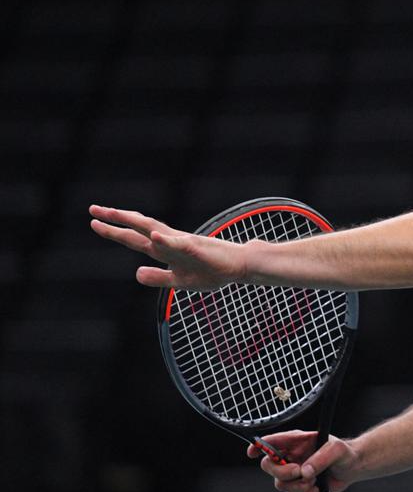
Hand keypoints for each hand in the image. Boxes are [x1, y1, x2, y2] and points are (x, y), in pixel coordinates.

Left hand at [88, 204, 249, 289]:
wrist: (240, 267)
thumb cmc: (213, 271)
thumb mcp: (179, 281)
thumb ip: (158, 277)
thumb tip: (136, 273)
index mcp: (166, 250)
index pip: (135, 238)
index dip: (114, 231)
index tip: (95, 223)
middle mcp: (171, 242)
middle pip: (139, 228)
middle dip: (116, 220)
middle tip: (93, 210)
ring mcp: (183, 244)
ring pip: (155, 229)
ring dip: (135, 221)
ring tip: (116, 214)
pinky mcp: (197, 249)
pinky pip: (179, 244)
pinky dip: (166, 240)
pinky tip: (154, 236)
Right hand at [248, 429, 357, 491]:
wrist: (353, 468)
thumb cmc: (344, 453)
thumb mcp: (336, 449)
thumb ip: (320, 458)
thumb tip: (305, 472)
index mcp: (296, 442)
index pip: (271, 442)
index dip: (258, 446)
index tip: (252, 452)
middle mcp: (291, 457)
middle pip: (268, 466)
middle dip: (283, 473)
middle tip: (299, 472)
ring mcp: (294, 473)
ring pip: (280, 484)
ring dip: (298, 486)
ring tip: (315, 481)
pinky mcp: (300, 487)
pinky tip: (317, 490)